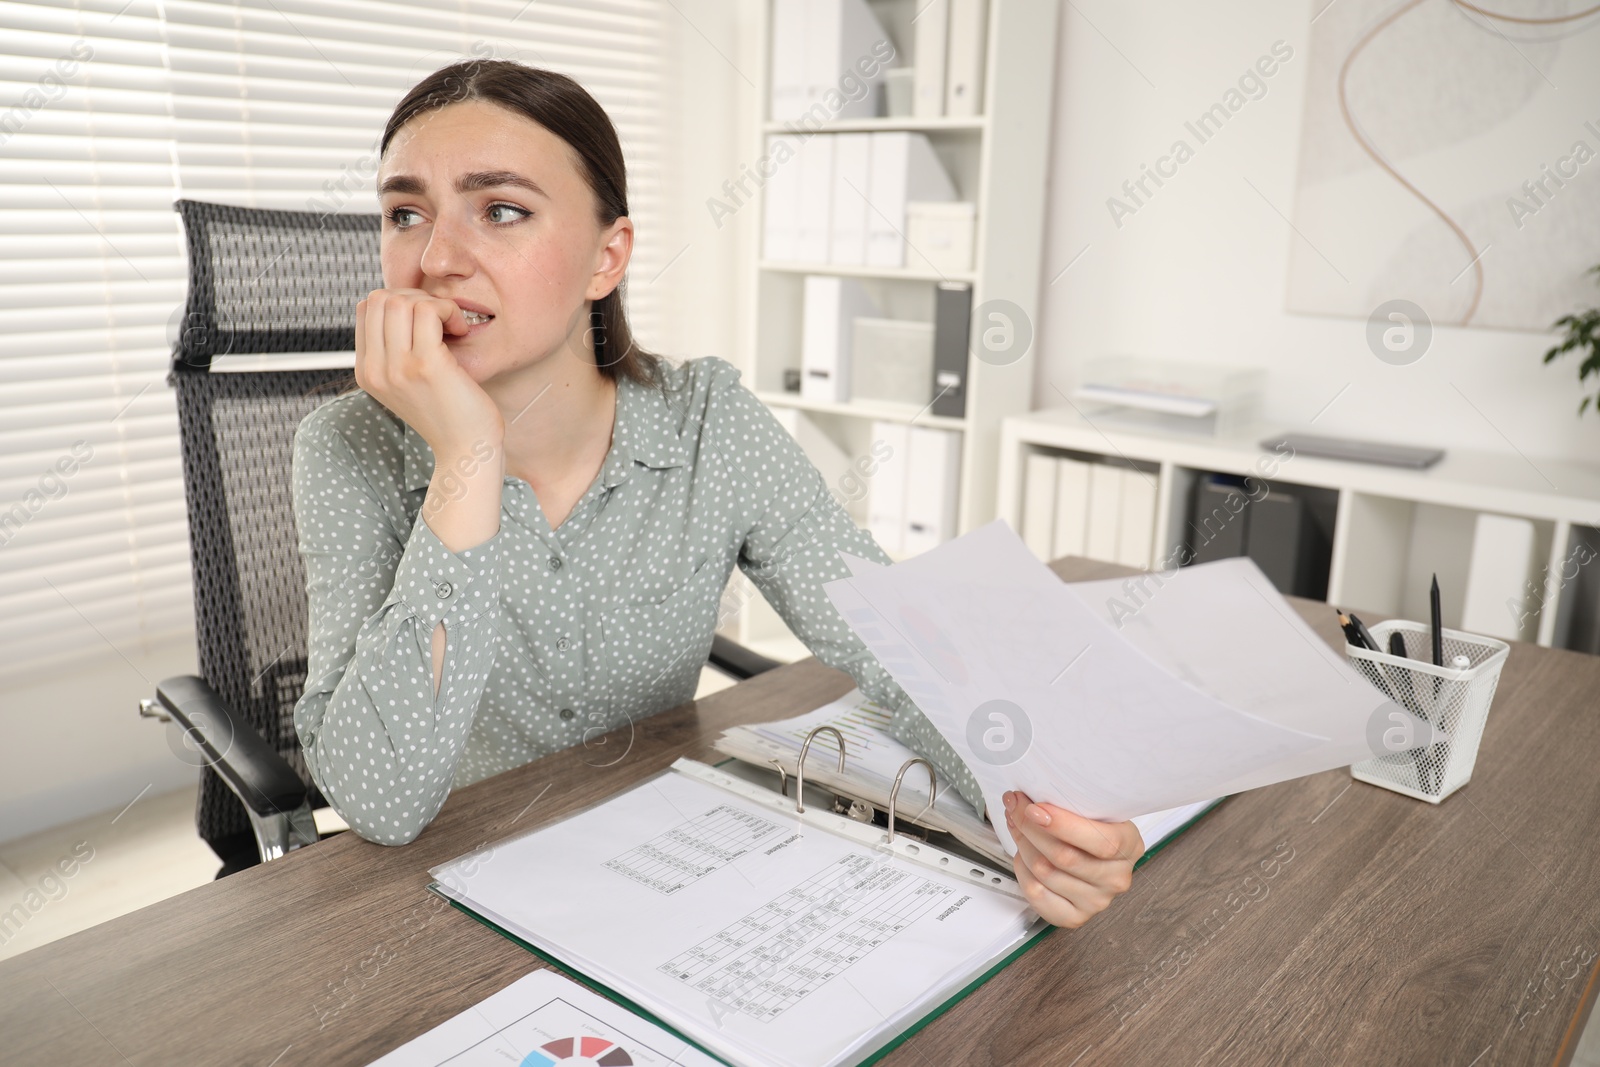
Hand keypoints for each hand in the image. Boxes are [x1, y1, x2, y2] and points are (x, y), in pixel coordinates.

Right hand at [354, 288, 504, 456]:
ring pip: (401, 300)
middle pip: (380, 299)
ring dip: (434, 304)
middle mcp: (374, 370)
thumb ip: (395, 351)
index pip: (367, 309)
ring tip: (453, 326)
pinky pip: (428, 310)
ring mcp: (396, 368)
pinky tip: (461, 330)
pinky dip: (448, 311)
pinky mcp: (424, 365)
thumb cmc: (449, 413)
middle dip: (416, 298)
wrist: (467, 451)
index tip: (428, 323)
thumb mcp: (409, 383)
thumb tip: (400, 305)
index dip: (401, 302)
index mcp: (366, 372)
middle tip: (442, 320)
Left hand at [1003, 790, 1142, 928]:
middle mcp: (1117, 877)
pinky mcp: (1075, 916)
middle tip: (1015, 806)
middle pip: (1064, 857)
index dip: (1062, 825)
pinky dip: (1022, 870)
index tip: (1034, 808)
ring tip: (1017, 825)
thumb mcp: (1095, 810)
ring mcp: (1097, 901)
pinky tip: (1023, 854)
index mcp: (1129, 845)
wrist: (1096, 856)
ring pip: (1046, 872)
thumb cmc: (1092, 828)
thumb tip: (1029, 794)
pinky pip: (1037, 893)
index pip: (1100, 841)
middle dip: (1030, 828)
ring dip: (1023, 844)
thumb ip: (1073, 803)